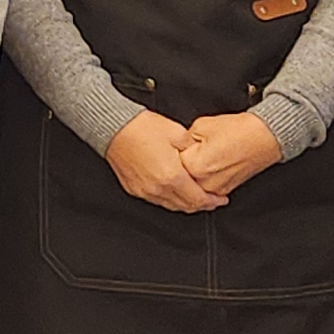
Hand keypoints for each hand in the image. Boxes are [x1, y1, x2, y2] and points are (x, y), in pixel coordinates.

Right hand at [108, 111, 222, 212]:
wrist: (113, 127)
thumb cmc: (141, 127)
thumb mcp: (178, 133)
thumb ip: (194, 149)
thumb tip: (204, 157)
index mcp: (172, 176)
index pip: (198, 198)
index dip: (212, 201)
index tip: (220, 199)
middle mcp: (158, 188)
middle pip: (185, 206)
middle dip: (201, 205)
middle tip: (211, 200)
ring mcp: (145, 190)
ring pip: (171, 206)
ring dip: (185, 204)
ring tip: (194, 196)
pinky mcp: (134, 188)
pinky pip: (156, 200)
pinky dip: (169, 199)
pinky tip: (173, 191)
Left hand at [176, 110, 285, 200]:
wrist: (265, 137)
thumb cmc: (240, 131)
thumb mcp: (203, 125)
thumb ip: (184, 138)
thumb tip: (177, 146)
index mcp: (197, 166)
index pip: (171, 164)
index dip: (170, 153)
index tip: (172, 147)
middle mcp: (205, 182)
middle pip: (180, 179)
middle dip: (178, 167)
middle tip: (182, 153)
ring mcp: (216, 189)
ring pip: (192, 186)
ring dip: (189, 175)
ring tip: (195, 160)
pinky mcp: (225, 190)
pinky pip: (205, 188)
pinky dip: (202, 179)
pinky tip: (205, 167)